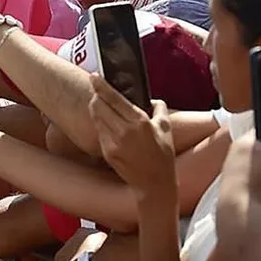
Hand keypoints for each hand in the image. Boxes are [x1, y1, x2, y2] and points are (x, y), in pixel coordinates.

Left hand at [89, 74, 174, 194]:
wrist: (154, 183)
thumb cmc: (163, 155)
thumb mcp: (166, 127)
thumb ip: (159, 108)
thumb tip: (151, 99)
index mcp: (139, 122)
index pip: (113, 98)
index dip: (101, 86)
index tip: (94, 76)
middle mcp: (124, 131)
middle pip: (98, 106)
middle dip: (96, 96)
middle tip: (99, 92)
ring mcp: (113, 143)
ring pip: (96, 117)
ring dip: (97, 109)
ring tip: (103, 107)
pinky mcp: (107, 152)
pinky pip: (99, 132)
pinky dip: (101, 125)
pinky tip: (109, 125)